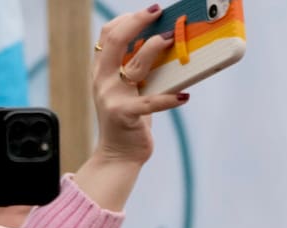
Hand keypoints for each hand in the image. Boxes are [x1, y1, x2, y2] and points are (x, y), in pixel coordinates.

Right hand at [78, 6, 189, 210]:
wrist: (118, 155)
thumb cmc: (130, 118)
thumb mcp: (130, 88)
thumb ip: (138, 67)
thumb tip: (166, 41)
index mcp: (102, 72)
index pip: (107, 35)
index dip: (127, 19)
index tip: (150, 12)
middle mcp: (103, 81)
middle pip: (115, 41)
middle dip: (138, 22)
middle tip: (159, 12)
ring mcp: (112, 98)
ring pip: (135, 65)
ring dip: (155, 48)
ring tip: (172, 40)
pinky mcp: (126, 115)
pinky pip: (151, 102)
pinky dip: (170, 99)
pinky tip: (184, 96)